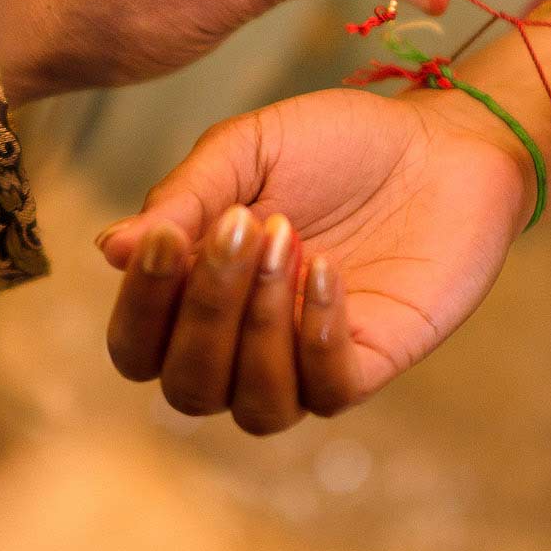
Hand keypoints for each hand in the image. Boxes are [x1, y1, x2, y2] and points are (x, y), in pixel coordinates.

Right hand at [97, 86, 529, 434]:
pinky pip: (326, 392)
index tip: (164, 239)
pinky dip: (316, 334)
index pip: (137, 348)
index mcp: (197, 300)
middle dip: (204, 313)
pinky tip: (328, 269)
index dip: (140, 308)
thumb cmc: (338, 145)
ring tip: (290, 239)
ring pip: (254, 408)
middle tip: (243, 226)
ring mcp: (306, 364)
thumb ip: (183, 198)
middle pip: (187, 390)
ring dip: (260, 327)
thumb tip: (107, 247)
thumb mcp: (248, 150)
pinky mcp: (370, 366)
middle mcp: (244, 347)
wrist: (442, 142)